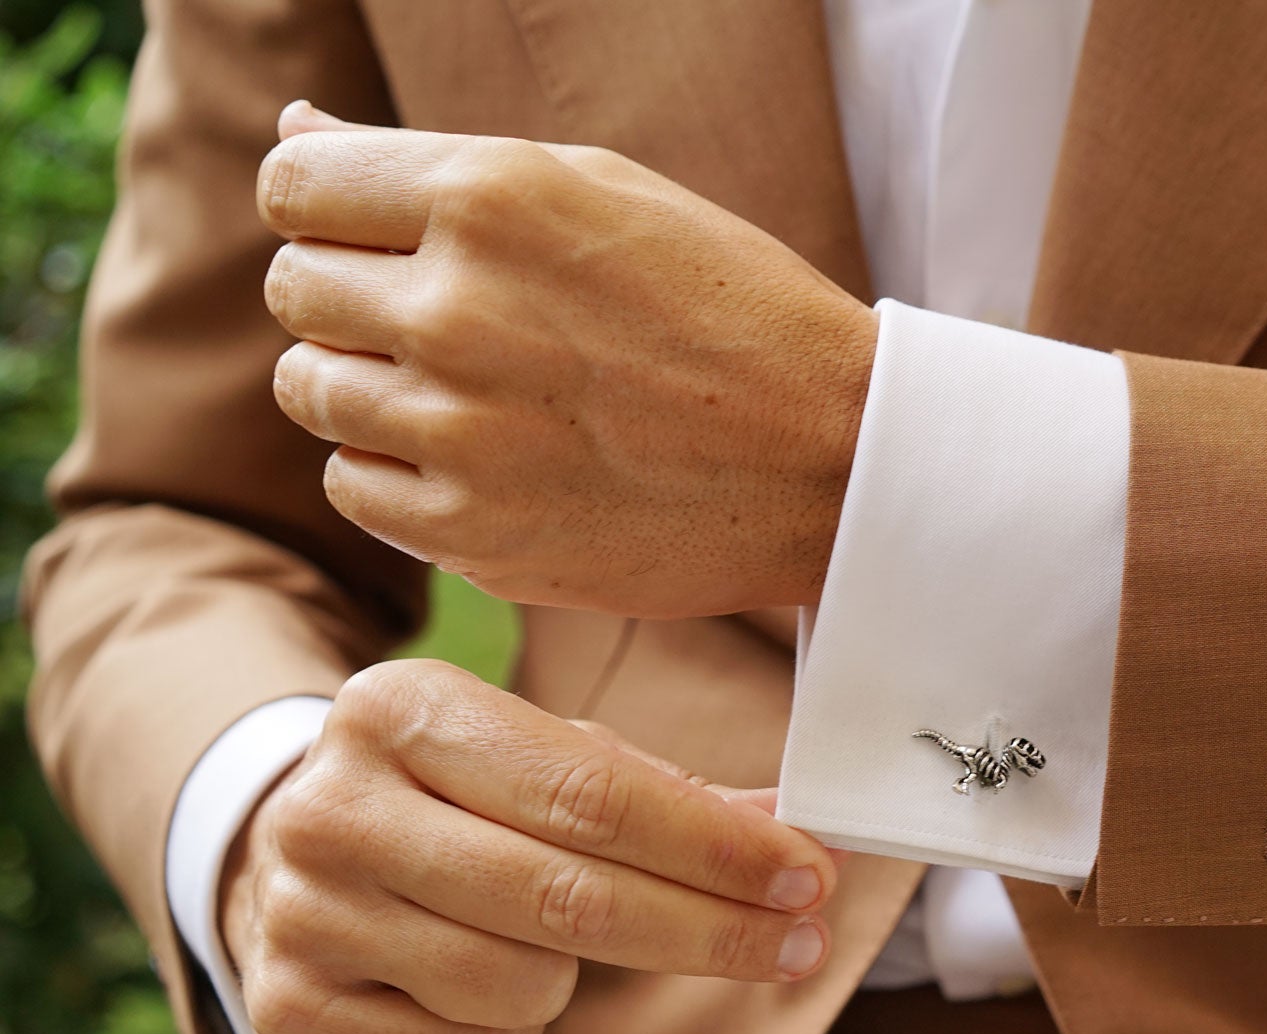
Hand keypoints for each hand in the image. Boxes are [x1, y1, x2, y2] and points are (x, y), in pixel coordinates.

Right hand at [218, 659, 836, 1033]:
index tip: (807, 875)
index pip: (591, 791)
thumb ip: (666, 793)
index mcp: (404, 709)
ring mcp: (301, 912)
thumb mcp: (538, 760)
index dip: (712, 846)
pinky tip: (481, 985)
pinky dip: (507, 1032)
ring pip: (520, 983)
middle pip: (568, 896)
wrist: (276, 854)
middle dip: (709, 930)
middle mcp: (336, 804)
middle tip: (800, 944)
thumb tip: (799, 833)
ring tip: (545, 941)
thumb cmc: (449, 800)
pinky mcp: (289, 1009)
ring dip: (575, 980)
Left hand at [257, 101, 876, 619]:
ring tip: (470, 393)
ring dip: (369, 386)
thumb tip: (293, 127)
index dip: (327, 208)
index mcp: (490, 198)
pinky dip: (396, 471)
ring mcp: (460, 431)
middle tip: (447, 322)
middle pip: (296, 289)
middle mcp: (457, 309)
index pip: (294, 184)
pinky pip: (355, 486)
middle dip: (351, 296)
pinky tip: (481, 458)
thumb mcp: (603, 191)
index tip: (377, 237)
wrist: (833, 462)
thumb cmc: (730, 310)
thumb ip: (438, 164)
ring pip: (311, 391)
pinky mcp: (473, 531)